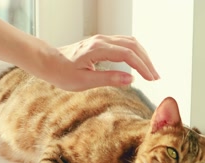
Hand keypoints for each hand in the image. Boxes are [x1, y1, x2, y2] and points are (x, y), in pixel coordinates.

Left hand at [45, 35, 159, 90]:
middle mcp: (101, 41)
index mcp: (98, 49)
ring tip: (150, 72)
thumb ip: (108, 79)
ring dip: (142, 56)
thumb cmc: (62, 73)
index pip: (128, 55)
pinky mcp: (101, 43)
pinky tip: (138, 63)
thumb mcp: (84, 81)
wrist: (48, 62)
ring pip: (130, 43)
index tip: (151, 79)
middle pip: (133, 46)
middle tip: (155, 77)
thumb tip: (131, 79)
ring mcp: (101, 40)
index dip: (142, 67)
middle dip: (146, 61)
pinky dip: (134, 53)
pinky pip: (123, 44)